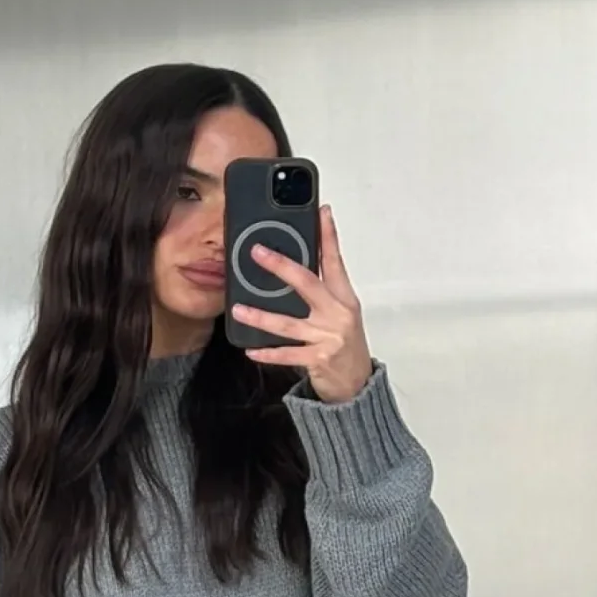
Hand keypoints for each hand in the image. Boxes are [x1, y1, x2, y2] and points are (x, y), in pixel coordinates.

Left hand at [232, 205, 373, 404]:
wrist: (358, 384)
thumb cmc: (345, 343)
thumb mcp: (341, 311)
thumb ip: (323, 289)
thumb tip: (295, 265)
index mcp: (344, 297)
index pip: (335, 260)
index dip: (328, 235)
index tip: (321, 212)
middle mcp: (338, 313)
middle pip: (307, 283)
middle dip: (281, 266)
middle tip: (257, 252)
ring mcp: (328, 337)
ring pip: (288, 323)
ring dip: (261, 317)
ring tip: (239, 309)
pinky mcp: (318, 359)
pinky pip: (287, 354)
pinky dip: (268, 353)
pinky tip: (250, 350)